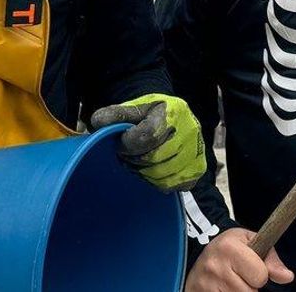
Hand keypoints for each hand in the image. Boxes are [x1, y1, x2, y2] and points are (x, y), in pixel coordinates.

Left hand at [89, 93, 205, 191]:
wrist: (171, 118)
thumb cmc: (149, 115)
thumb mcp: (133, 108)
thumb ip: (115, 114)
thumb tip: (97, 122)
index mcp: (173, 112)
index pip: (148, 136)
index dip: (128, 144)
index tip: (120, 143)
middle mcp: (190, 131)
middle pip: (154, 159)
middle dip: (134, 159)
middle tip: (127, 154)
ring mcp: (196, 151)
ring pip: (162, 175)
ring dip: (144, 173)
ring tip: (138, 162)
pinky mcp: (198, 169)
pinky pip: (173, 186)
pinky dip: (158, 182)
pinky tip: (152, 170)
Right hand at [186, 227, 293, 290]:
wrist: (199, 253)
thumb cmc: (230, 248)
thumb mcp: (251, 243)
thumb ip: (271, 260)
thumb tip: (287, 277)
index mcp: (229, 247)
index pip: (260, 276)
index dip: (260, 275)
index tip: (252, 269)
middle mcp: (215, 266)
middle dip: (249, 287)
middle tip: (240, 277)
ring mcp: (205, 284)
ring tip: (231, 283)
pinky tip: (223, 289)